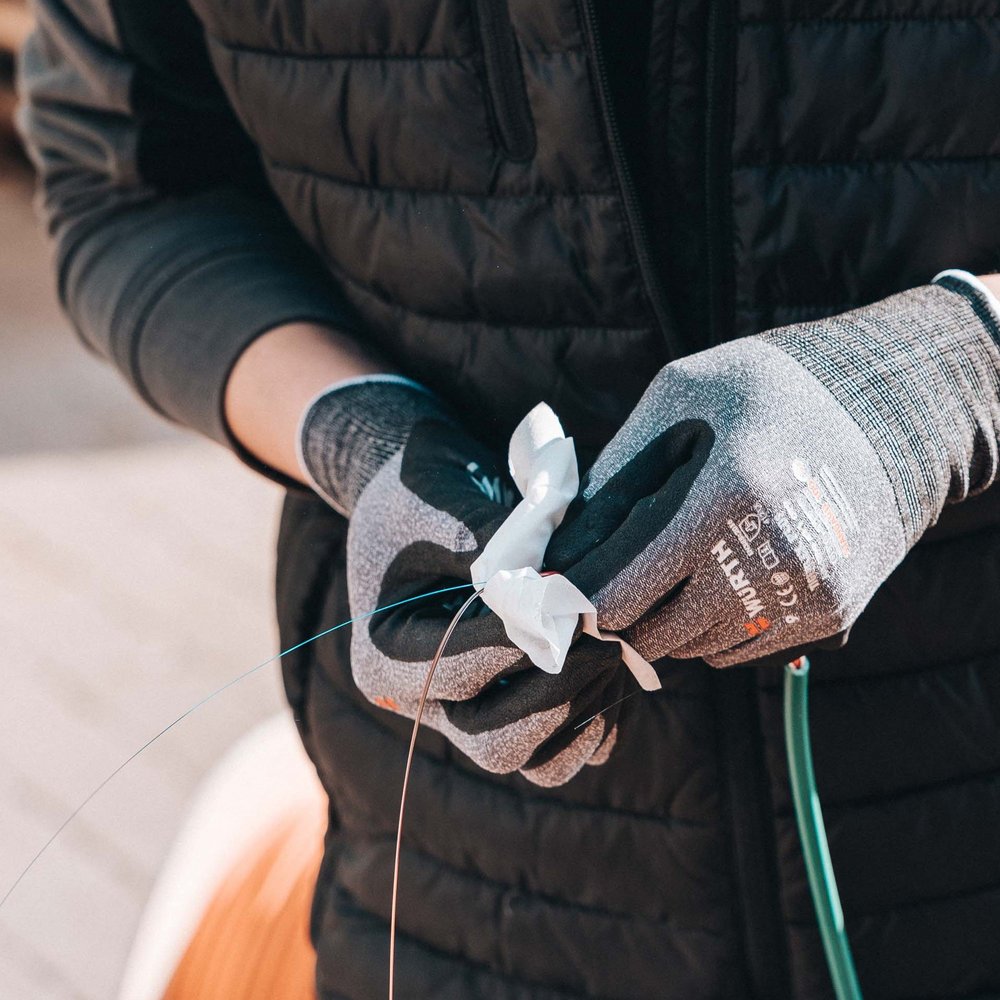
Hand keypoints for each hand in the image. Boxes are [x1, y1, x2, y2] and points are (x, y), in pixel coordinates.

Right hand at [300, 378, 625, 784]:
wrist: (431, 499)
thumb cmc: (426, 496)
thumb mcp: (441, 507)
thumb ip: (488, 548)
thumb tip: (552, 590)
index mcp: (383, 656)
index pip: (450, 672)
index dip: (513, 643)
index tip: (565, 604)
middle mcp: (421, 702)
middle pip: (492, 739)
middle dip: (554, 692)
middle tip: (603, 640)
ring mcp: (466, 714)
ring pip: (528, 756)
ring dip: (578, 713)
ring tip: (613, 655)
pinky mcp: (508, 711)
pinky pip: (555, 751)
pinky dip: (590, 725)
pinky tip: (614, 672)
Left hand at [547, 275, 999, 667]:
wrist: (888, 408)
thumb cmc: (763, 392)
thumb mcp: (678, 400)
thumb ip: (614, 478)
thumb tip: (558, 552)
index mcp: (722, 494)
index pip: (620, 589)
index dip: (577, 593)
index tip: (554, 588)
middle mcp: (769, 557)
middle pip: (652, 631)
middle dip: (618, 611)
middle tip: (611, 577)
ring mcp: (805, 594)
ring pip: (693, 648)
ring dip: (664, 619)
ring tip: (671, 567)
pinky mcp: (831, 614)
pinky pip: (737, 652)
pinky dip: (710, 628)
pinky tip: (717, 578)